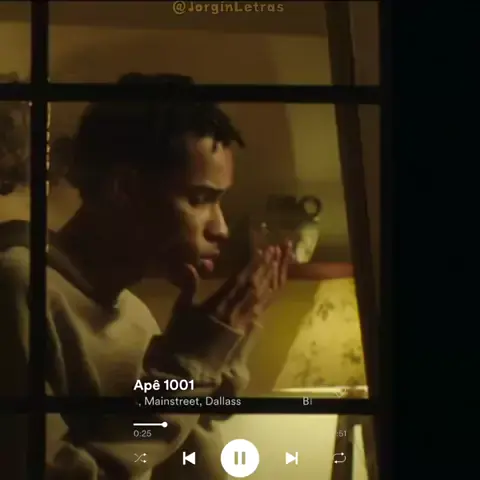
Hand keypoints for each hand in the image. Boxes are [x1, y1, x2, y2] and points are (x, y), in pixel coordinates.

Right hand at [172, 242, 291, 332]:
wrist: (191, 367)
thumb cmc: (183, 338)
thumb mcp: (181, 311)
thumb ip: (188, 288)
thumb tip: (188, 266)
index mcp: (220, 305)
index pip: (242, 280)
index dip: (255, 265)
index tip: (265, 250)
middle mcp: (238, 311)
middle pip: (259, 284)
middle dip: (270, 265)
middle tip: (280, 248)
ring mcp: (246, 319)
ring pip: (266, 294)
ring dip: (276, 274)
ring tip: (284, 258)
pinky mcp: (250, 326)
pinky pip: (267, 305)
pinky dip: (275, 290)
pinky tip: (280, 281)